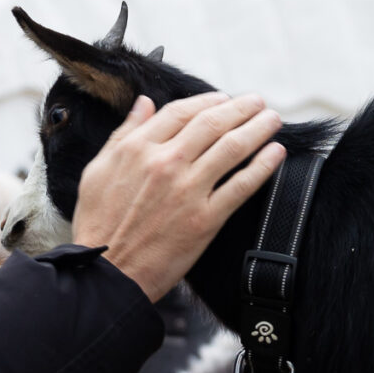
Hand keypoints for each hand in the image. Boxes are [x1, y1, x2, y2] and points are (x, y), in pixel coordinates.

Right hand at [70, 92, 284, 300]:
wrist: (106, 273)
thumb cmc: (99, 225)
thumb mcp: (98, 170)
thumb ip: (124, 134)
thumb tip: (143, 103)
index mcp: (138, 149)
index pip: (181, 111)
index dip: (207, 100)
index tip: (223, 99)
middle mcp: (166, 163)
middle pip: (212, 123)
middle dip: (241, 108)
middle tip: (258, 102)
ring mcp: (188, 190)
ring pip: (232, 147)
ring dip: (258, 128)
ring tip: (273, 119)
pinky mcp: (205, 219)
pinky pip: (241, 185)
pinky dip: (263, 165)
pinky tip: (275, 153)